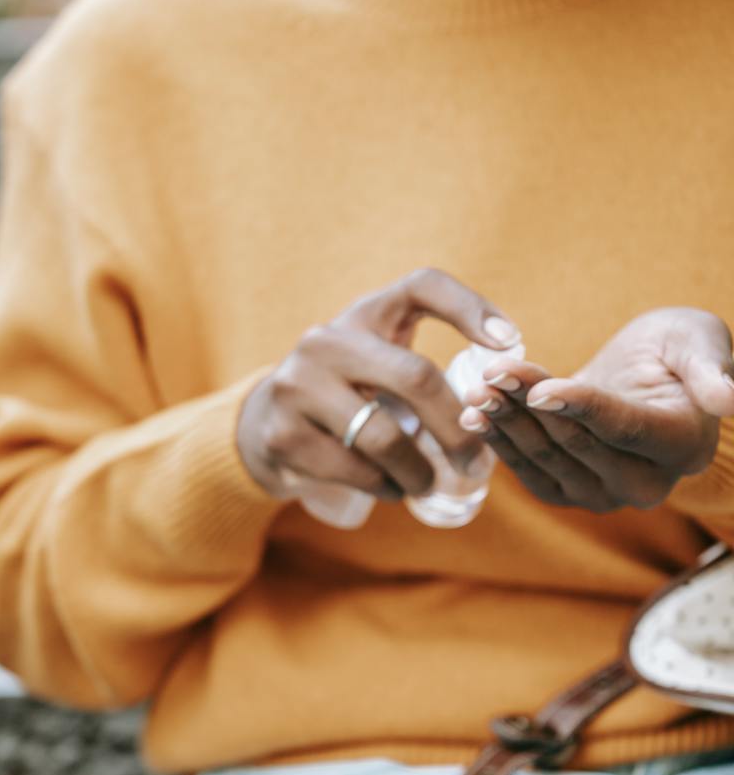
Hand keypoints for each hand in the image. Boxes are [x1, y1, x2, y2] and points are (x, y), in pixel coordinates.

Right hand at [238, 267, 520, 503]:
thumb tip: (503, 398)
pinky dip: (385, 486)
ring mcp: (296, 388)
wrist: (263, 424)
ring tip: (429, 483)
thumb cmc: (346, 392)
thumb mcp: (378, 358)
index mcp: (361, 315)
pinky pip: (354, 470)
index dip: (470, 308)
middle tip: (477, 461)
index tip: (511, 343)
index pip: (422, 287)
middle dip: (457, 427)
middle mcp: (324, 342)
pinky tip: (392, 488)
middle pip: (415, 378)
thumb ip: (426, 363)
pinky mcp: (283, 436)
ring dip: (419, 470)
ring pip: (384, 437)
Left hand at [458, 308, 733, 512]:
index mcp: (684, 445)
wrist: (646, 374)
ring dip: (506, 422)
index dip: (580, 407)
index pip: (623, 428)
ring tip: (477, 388)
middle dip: (529, 406)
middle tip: (491, 374)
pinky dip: (499, 440)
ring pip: (546, 457)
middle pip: (576, 444)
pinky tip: (474, 414)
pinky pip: (527, 471)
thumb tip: (729, 399)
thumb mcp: (699, 340)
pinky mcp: (567, 495)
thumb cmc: (677, 348)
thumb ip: (710, 367)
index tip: (540, 389)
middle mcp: (647, 483)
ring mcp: (603, 496)